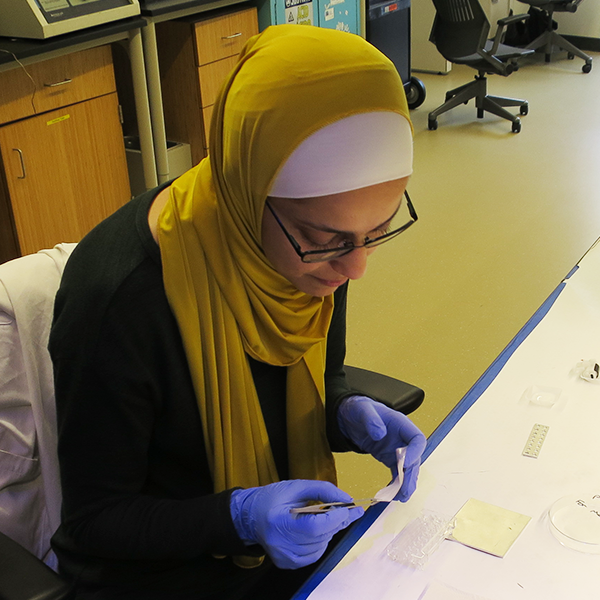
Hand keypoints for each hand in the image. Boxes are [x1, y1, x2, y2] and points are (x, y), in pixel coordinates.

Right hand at [230, 479, 363, 568]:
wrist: (250, 516)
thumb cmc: (272, 498)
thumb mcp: (296, 486)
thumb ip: (322, 490)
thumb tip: (346, 499)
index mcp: (278, 521)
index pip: (314, 526)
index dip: (335, 518)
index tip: (350, 508)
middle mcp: (280, 544)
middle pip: (320, 537)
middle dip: (338, 522)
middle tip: (347, 510)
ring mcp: (283, 557)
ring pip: (321, 546)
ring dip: (329, 531)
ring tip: (326, 517)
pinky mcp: (287, 563)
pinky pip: (314, 554)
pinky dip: (321, 541)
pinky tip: (315, 529)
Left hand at [337, 395, 426, 501]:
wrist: (351, 415)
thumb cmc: (360, 409)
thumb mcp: (363, 410)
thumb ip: (371, 420)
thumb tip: (379, 434)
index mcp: (401, 424)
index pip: (417, 438)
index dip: (415, 452)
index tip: (404, 464)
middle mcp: (402, 438)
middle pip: (414, 458)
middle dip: (411, 475)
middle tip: (405, 490)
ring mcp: (397, 449)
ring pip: (407, 468)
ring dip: (406, 483)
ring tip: (401, 497)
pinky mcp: (388, 457)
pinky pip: (397, 472)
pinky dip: (396, 483)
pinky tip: (393, 494)